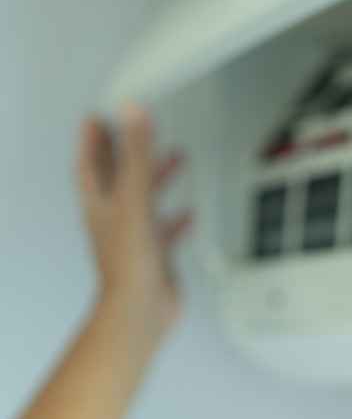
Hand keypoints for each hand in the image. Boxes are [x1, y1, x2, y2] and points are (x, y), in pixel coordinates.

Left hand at [78, 105, 190, 350]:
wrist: (140, 309)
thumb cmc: (128, 262)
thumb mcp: (134, 197)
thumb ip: (135, 153)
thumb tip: (131, 112)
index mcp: (100, 202)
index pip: (91, 160)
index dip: (94, 137)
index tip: (101, 114)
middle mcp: (112, 216)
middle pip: (117, 175)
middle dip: (128, 151)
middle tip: (137, 128)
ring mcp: (132, 234)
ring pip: (144, 197)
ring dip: (157, 176)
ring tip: (175, 158)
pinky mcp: (153, 251)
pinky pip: (165, 226)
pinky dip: (177, 216)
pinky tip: (188, 212)